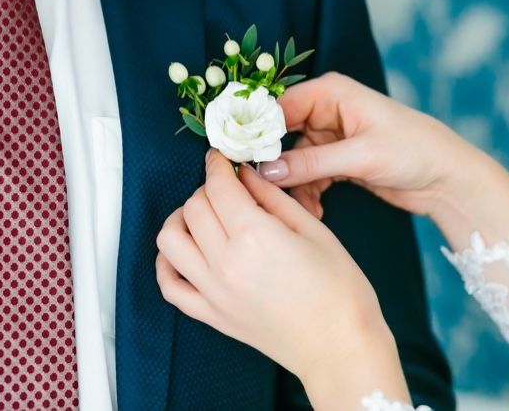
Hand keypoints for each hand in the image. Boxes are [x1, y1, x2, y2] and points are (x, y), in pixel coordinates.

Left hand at [156, 151, 408, 407]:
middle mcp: (225, 262)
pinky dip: (167, 264)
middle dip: (207, 189)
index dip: (217, 164)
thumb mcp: (314, 230)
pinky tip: (185, 252)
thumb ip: (273, 198)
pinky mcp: (211, 315)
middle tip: (225, 188)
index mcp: (254, 235)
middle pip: (193, 208)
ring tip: (203, 217)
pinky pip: (169, 286)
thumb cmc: (340, 291)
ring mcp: (213, 292)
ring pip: (169, 241)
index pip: (218, 186)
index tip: (221, 158)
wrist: (341, 349)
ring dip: (181, 220)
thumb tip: (246, 175)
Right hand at [258, 72, 508, 244]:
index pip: (278, 106)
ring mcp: (329, 136)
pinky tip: (313, 213)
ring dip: (292, 185)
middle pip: (279, 134)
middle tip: (258, 190)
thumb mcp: (361, 156)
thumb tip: (266, 171)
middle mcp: (325, 109)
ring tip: (297, 210)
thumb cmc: (415, 151)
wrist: (449, 179)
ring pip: (291, 160)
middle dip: (272, 163)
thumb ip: (310, 163)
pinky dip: (307, 193)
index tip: (237, 160)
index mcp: (330, 92)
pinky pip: (306, 175)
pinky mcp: (336, 160)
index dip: (255, 132)